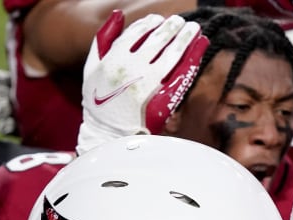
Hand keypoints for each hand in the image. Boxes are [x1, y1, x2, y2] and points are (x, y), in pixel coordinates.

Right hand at [77, 10, 208, 154]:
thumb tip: (118, 14)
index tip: (158, 19)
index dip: (150, 23)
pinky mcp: (164, 98)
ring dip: (186, 38)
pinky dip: (193, 57)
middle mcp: (132, 69)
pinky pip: (182, 73)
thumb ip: (103, 38)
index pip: (137, 33)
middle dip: (171, 27)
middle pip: (157, 41)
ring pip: (172, 54)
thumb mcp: (92, 66)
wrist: (108, 133)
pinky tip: (200, 46)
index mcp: (113, 59)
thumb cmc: (99, 99)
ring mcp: (150, 84)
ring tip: (194, 29)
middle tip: (181, 21)